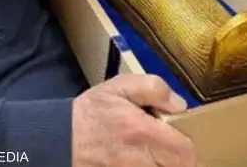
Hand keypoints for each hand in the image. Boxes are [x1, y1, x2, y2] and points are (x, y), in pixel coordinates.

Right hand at [72, 74, 198, 165]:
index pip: (185, 153)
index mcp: (142, 132)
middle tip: (169, 146)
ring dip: (161, 162)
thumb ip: (154, 89)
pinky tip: (139, 158)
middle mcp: (137, 159)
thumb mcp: (120, 86)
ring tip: (153, 151)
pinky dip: (148, 165)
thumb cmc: (90, 113)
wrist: (56, 139)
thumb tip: (179, 105)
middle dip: (177, 158)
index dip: (190, 148)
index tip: (183, 139)